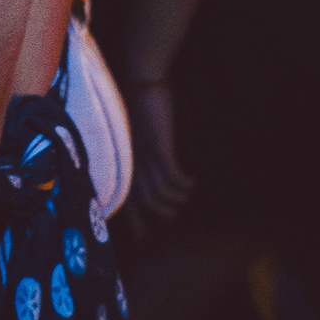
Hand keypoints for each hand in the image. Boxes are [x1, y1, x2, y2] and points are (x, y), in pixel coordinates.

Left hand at [128, 84, 195, 221]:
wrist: (144, 81)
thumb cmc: (148, 103)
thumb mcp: (151, 132)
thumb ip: (160, 149)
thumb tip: (183, 160)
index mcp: (126, 160)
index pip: (125, 198)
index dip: (134, 220)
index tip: (142, 238)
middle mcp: (132, 163)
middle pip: (143, 204)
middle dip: (161, 214)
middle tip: (175, 213)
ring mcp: (144, 157)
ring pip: (159, 196)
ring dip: (177, 199)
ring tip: (187, 192)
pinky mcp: (159, 149)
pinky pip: (173, 179)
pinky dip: (185, 185)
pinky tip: (193, 179)